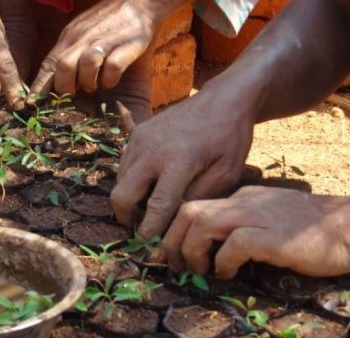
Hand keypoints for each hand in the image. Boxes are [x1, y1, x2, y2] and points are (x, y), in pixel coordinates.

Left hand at [29, 0, 156, 98]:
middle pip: (63, 65)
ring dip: (88, 82)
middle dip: (65, 86)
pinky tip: (110, 80)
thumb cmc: (107, 20)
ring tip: (93, 86)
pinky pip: (113, 67)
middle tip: (74, 93)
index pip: (49, 63)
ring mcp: (105, 41)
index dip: (39, 86)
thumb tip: (55, 80)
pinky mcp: (127, 45)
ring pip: (87, 65)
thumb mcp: (80, 31)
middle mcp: (84, 38)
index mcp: (70, 36)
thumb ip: (68, 52)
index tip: (31, 103)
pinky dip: (110, 79)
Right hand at [110, 86, 254, 239]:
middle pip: (121, 196)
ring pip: (120, 182)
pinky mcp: (136, 134)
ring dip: (131, 200)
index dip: (151, 233)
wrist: (223, 99)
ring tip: (151, 208)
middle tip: (143, 229)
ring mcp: (140, 140)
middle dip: (127, 219)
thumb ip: (198, 199)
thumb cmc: (230, 139)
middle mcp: (151, 150)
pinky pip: (124, 166)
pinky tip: (152, 184)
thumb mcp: (225, 173)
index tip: (151, 249)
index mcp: (178, 161)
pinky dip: (132, 181)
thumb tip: (173, 224)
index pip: (156, 207)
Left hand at [159, 186, 349, 277]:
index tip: (169, 255)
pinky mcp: (272, 236)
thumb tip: (214, 253)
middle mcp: (243, 203)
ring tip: (201, 271)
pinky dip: (224, 262)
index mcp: (240, 199)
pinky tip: (230, 274)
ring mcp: (257, 216)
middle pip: (188, 211)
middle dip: (172, 242)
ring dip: (192, 251)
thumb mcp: (268, 219)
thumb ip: (242, 228)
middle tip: (177, 267)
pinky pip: (235, 244)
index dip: (174, 232)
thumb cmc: (311, 229)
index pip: (193, 207)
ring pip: (202, 223)